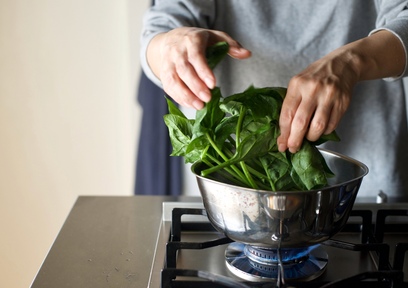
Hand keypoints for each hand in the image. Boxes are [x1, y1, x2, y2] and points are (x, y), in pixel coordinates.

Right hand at [147, 27, 250, 108]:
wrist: (171, 39)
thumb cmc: (197, 40)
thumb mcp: (214, 36)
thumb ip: (231, 45)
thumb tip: (247, 54)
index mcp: (191, 41)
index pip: (196, 57)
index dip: (203, 71)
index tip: (213, 84)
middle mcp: (177, 52)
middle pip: (184, 70)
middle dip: (195, 86)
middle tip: (207, 99)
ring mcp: (168, 63)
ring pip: (173, 80)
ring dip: (185, 95)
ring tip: (199, 106)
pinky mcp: (164, 74)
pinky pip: (169, 87)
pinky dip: (179, 98)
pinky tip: (191, 105)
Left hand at [277, 30, 404, 152]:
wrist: (342, 64)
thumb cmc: (315, 77)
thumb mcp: (298, 83)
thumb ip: (291, 104)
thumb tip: (284, 132)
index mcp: (297, 85)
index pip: (287, 114)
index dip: (283, 133)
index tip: (281, 145)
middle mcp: (313, 90)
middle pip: (301, 123)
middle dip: (295, 140)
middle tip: (292, 148)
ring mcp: (329, 96)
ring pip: (318, 127)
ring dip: (311, 138)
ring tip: (307, 139)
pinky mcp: (343, 103)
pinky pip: (331, 125)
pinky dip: (324, 132)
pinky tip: (320, 130)